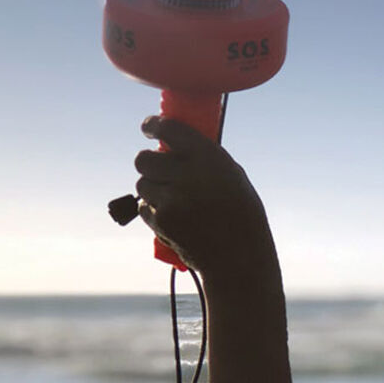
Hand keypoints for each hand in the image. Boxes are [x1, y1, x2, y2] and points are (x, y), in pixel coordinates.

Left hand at [134, 115, 274, 279]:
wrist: (239, 257)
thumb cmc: (241, 214)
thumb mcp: (233, 176)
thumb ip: (205, 159)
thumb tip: (175, 145)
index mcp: (209, 158)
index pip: (169, 128)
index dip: (154, 125)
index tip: (149, 127)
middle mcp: (187, 175)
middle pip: (144, 159)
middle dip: (149, 162)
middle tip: (161, 168)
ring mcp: (172, 200)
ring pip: (142, 184)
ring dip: (153, 189)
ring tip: (177, 200)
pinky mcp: (161, 221)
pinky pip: (144, 208)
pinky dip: (155, 211)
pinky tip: (177, 218)